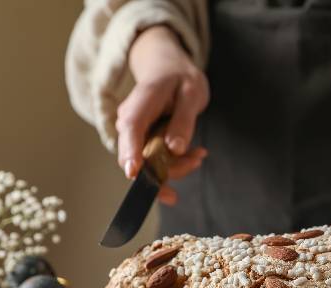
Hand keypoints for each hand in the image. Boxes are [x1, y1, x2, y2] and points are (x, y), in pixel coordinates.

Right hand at [116, 25, 209, 204]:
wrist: (168, 71)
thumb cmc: (179, 79)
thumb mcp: (191, 94)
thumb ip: (183, 121)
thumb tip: (175, 148)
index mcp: (141, 103)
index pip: (131, 128)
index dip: (131, 152)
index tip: (134, 173)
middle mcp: (130, 122)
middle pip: (139, 156)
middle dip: (168, 168)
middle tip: (196, 160)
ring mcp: (135, 135)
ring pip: (149, 164)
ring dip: (177, 166)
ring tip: (199, 154)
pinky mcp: (142, 143)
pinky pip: (157, 162)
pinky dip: (176, 163)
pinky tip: (195, 154)